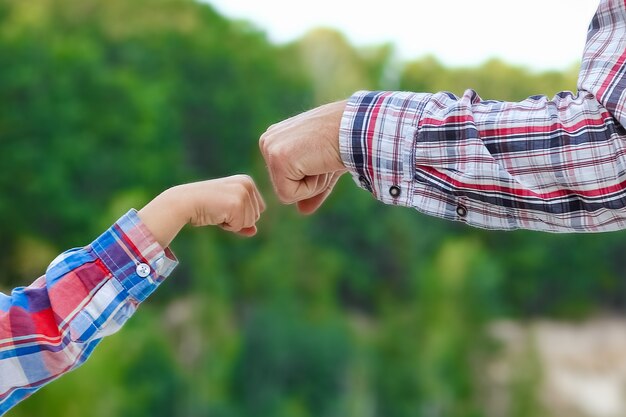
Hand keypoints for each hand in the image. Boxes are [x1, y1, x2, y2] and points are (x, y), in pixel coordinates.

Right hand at [138, 175, 265, 247]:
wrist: (186, 201)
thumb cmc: (205, 205)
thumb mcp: (228, 211)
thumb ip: (243, 220)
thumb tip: (255, 231)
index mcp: (247, 181)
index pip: (259, 209)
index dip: (242, 215)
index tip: (225, 206)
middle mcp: (247, 184)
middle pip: (256, 216)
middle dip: (238, 220)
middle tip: (220, 209)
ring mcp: (243, 193)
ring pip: (250, 223)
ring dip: (233, 223)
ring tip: (218, 211)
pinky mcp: (237, 204)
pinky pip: (240, 226)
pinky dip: (228, 226)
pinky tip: (216, 214)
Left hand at [259, 100, 347, 213]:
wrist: (355, 130)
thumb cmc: (344, 144)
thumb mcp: (324, 169)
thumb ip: (312, 189)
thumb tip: (302, 211)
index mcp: (277, 139)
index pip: (285, 180)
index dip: (310, 178)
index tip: (322, 156)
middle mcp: (267, 142)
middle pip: (283, 187)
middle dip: (310, 182)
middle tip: (323, 158)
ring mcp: (270, 149)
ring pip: (286, 193)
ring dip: (312, 185)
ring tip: (321, 160)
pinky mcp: (278, 159)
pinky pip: (289, 195)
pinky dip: (311, 187)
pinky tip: (318, 163)